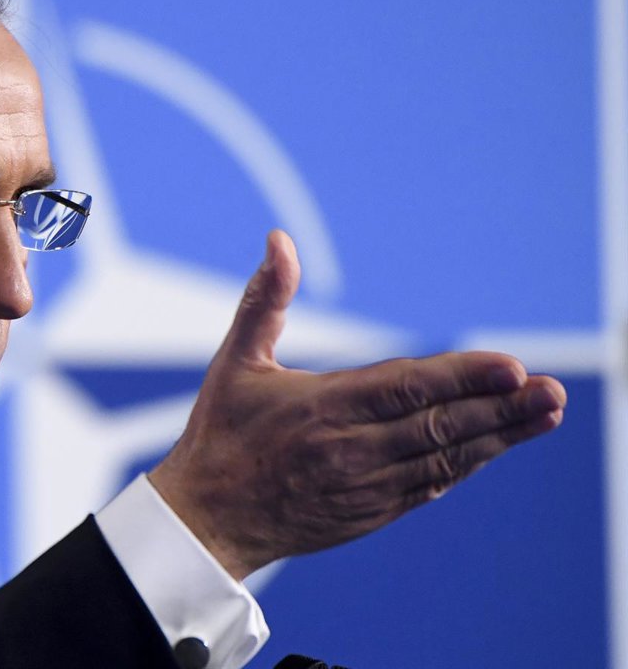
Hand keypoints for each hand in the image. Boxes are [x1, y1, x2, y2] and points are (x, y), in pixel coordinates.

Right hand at [148, 230, 565, 579]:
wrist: (206, 519)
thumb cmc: (220, 433)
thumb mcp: (235, 361)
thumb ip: (265, 300)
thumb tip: (280, 240)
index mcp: (320, 409)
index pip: (405, 389)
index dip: (462, 378)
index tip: (512, 366)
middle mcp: (350, 450)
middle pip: (440, 426)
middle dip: (501, 408)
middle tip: (553, 390)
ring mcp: (364, 487)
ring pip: (444, 459)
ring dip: (500, 437)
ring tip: (547, 413)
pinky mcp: (370, 513)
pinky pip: (429, 486)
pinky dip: (466, 464)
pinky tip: (497, 446)